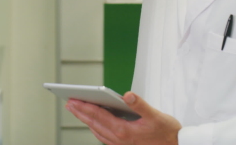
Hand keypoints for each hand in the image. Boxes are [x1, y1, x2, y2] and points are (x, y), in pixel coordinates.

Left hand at [66, 92, 182, 144]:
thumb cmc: (167, 133)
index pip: (98, 116)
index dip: (84, 106)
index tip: (73, 99)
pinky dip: (96, 129)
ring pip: (97, 131)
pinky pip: (104, 138)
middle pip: (94, 124)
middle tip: (68, 103)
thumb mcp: (156, 115)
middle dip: (80, 112)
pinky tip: (94, 125)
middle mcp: (119, 140)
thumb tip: (127, 95)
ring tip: (77, 111)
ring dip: (86, 121)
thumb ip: (140, 104)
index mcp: (124, 131)